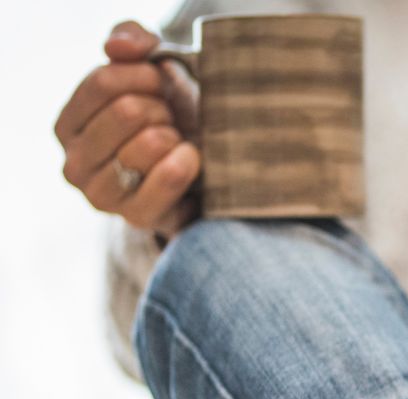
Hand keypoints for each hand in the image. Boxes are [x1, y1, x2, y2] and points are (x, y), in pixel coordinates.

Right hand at [55, 20, 200, 236]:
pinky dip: (186, 163)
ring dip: (175, 136)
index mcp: (68, 124)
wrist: (209, 166)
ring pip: (146, 145)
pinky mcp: (136, 218)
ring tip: (177, 142)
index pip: (103, 82)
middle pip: (126, 112)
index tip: (163, 83)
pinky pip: (164, 180)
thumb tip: (117, 48)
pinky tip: (190, 157)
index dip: (146, 76)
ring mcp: (101, 195)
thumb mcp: (153, 67)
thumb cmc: (174, 114)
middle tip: (171, 119)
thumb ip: (132, 41)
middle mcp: (74, 163)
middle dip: (162, 108)